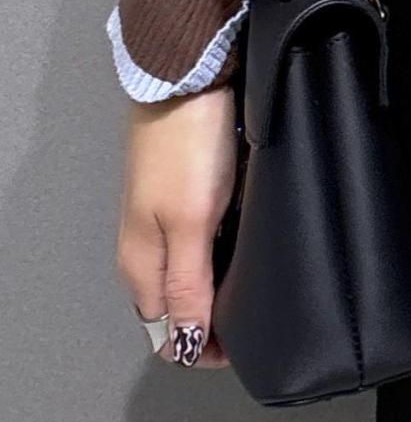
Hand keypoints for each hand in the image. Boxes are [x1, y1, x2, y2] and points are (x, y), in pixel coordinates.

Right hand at [115, 87, 239, 368]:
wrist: (190, 75)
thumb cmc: (187, 143)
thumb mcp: (191, 223)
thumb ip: (187, 285)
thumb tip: (185, 344)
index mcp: (140, 264)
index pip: (166, 331)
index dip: (204, 346)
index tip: (243, 343)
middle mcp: (146, 246)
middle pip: (178, 304)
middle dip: (215, 319)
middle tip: (258, 315)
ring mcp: (164, 217)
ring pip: (193, 272)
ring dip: (221, 284)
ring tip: (259, 283)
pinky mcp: (185, 191)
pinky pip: (204, 239)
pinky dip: (226, 250)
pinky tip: (248, 243)